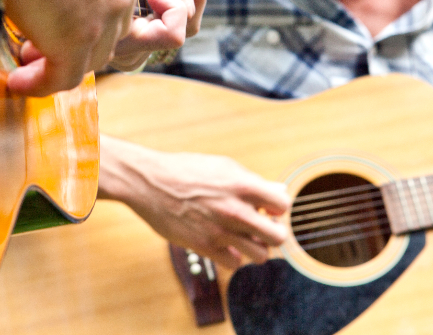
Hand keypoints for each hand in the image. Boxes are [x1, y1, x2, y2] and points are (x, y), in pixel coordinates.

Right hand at [4, 0, 147, 96]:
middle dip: (83, 28)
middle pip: (116, 16)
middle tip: (44, 32)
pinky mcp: (78, 34)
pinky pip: (65, 74)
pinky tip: (19, 82)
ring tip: (28, 58)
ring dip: (62, 57)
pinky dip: (42, 83)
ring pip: (96, 49)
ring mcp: (110, 5)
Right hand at [99, 136, 290, 269]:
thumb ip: (253, 182)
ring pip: (260, 255)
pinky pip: (235, 264)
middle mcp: (234, 210)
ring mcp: (220, 231)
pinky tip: (226, 244)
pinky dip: (234, 257)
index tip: (267, 208)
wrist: (150, 182)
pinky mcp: (204, 247)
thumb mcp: (223, 167)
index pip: (283, 205)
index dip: (277, 208)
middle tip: (261, 227)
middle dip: (273, 233)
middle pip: (278, 237)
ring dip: (255, 247)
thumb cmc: (186, 171)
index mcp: (242, 185)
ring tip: (244, 236)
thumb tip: (278, 192)